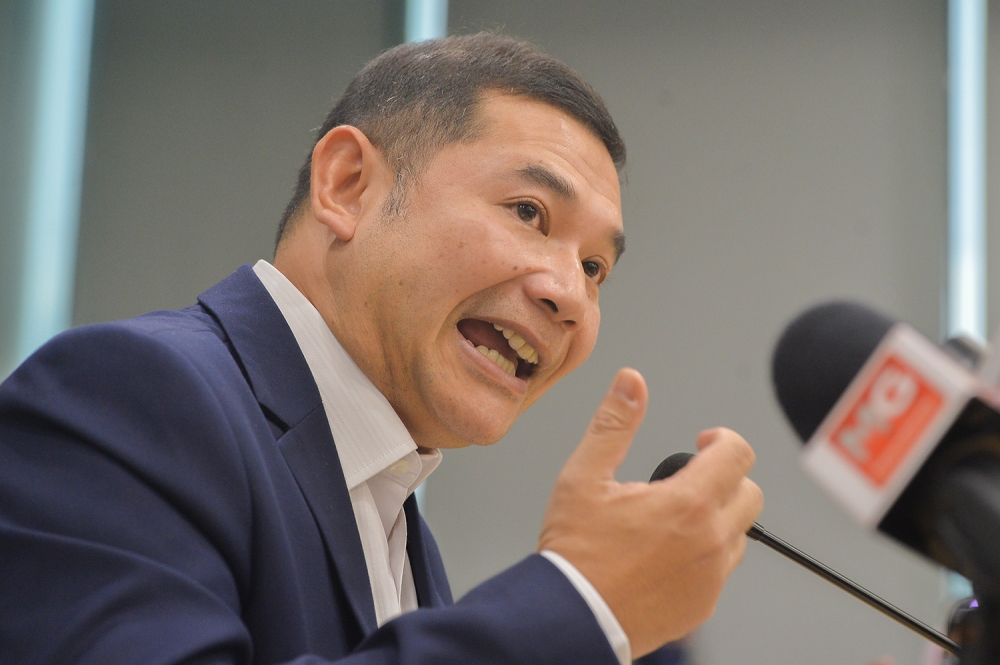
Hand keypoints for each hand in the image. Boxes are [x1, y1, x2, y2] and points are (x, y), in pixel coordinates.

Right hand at [538, 368, 762, 656]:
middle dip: (724, 478)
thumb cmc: (575, 553)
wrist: (572, 617)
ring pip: (739, 534)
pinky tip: (668, 552)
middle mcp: (710, 541)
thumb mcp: (584, 477)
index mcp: (687, 504)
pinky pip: (721, 570)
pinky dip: (705, 554)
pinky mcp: (703, 605)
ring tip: (673, 519)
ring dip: (717, 518)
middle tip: (688, 479)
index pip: (737, 454)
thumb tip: (630, 383)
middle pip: (749, 493)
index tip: (702, 442)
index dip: (721, 439)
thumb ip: (614, 424)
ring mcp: (711, 578)